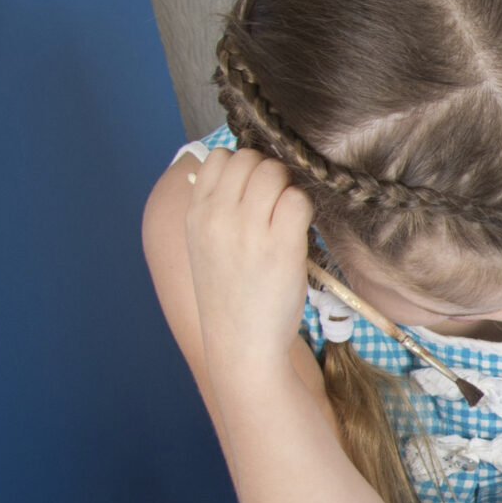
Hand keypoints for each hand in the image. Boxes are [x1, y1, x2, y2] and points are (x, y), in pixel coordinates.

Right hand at [180, 148, 313, 374]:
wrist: (241, 345)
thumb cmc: (230, 299)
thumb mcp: (205, 247)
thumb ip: (217, 209)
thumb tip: (244, 171)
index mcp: (196, 214)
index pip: (219, 157)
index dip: (244, 165)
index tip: (255, 189)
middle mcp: (217, 216)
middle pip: (250, 158)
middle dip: (270, 173)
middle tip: (278, 203)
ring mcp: (248, 229)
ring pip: (275, 172)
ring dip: (289, 188)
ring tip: (288, 219)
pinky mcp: (280, 246)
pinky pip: (298, 200)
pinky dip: (305, 209)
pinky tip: (300, 232)